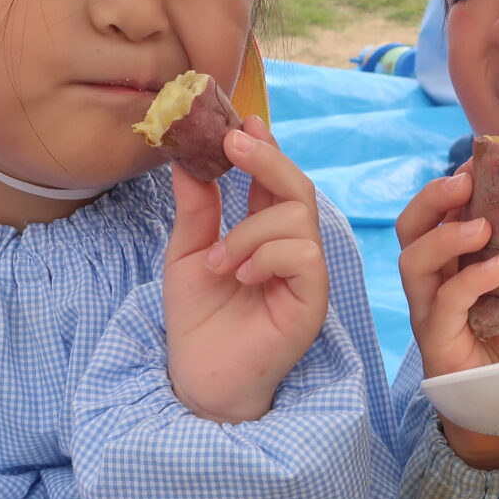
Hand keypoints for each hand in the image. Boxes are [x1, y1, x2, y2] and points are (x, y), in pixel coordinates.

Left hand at [164, 117, 329, 422]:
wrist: (199, 378)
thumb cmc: (198, 321)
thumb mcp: (188, 253)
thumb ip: (197, 208)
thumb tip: (186, 158)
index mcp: (266, 232)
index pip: (275, 179)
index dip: (264, 147)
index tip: (240, 120)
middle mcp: (292, 248)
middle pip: (298, 187)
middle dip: (267, 158)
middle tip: (233, 142)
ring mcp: (307, 275)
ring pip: (297, 218)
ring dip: (249, 231)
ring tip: (218, 262)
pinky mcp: (312, 302)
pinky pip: (304, 256)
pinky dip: (267, 256)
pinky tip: (240, 276)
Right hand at [395, 169, 498, 468]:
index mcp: (453, 266)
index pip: (438, 216)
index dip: (451, 188)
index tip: (478, 163)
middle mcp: (434, 284)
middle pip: (411, 229)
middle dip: (431, 199)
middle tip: (464, 181)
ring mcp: (429, 312)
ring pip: (412, 261)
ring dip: (444, 235)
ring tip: (481, 225)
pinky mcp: (435, 342)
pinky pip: (441, 304)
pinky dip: (467, 281)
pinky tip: (496, 269)